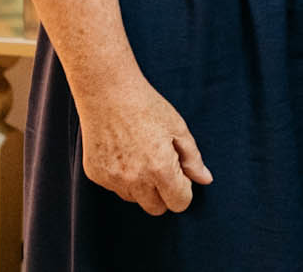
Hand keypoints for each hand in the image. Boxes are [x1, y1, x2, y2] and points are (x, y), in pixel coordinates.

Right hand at [75, 78, 212, 214]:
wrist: (108, 93)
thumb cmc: (147, 107)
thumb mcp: (178, 128)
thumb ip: (193, 159)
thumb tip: (205, 180)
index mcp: (160, 169)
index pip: (179, 203)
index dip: (184, 190)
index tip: (181, 174)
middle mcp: (135, 180)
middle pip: (156, 208)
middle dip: (164, 194)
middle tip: (162, 167)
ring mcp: (113, 180)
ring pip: (135, 199)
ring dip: (142, 186)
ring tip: (141, 154)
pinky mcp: (96, 176)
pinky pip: (116, 188)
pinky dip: (122, 177)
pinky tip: (123, 152)